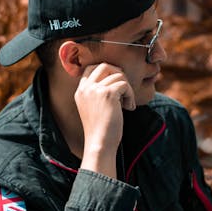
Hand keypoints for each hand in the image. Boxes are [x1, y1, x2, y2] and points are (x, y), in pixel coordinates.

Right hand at [75, 63, 134, 177]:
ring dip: (127, 89)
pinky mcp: (108, 94)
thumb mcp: (94, 107)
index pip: (92, 68)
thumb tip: (117, 75)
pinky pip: (125, 85)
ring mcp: (96, 90)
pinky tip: (129, 108)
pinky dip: (130, 96)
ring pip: (118, 75)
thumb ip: (99, 92)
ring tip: (127, 104)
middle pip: (105, 65)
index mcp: (80, 91)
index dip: (107, 72)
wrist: (99, 144)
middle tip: (124, 90)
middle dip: (119, 74)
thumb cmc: (101, 129)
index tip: (116, 85)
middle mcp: (86, 88)